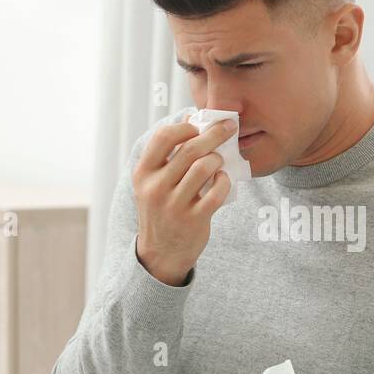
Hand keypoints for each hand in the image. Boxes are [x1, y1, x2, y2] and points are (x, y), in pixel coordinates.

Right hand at [132, 118, 236, 284]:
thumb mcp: (153, 182)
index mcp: (143, 173)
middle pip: (190, 149)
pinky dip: (224, 181)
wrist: (161, 252)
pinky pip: (217, 192)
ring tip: (219, 161)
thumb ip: (168, 155)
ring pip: (205, 167)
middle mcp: (156, 188)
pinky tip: (222, 180)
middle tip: (229, 127)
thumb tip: (191, 120)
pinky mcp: (194, 219)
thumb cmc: (161, 209)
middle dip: (215, 134)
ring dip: (218, 159)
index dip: (185, 127)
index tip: (199, 126)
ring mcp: (175, 205)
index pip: (163, 137)